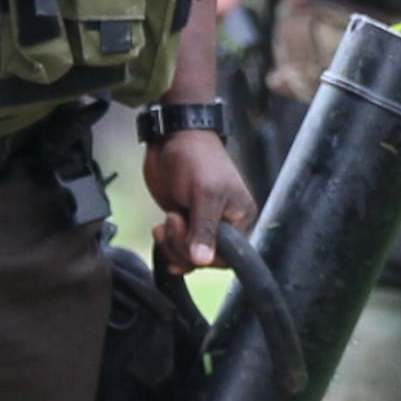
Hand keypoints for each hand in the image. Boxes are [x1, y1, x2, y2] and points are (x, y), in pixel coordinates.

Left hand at [144, 130, 255, 275]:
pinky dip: (165, 244)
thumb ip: (205, 229)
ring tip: (166, 221)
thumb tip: (202, 261)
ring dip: (172, 244)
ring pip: (188, 255)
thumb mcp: (205, 193)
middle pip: (206, 258)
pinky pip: (177, 248)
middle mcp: (225, 224)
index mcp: (241, 218)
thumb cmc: (197, 159)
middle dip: (183, 245)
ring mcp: (201, 224)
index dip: (207, 254)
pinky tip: (159, 230)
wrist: (172, 139)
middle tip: (173, 219)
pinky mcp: (184, 223)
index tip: (190, 237)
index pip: (229, 256)